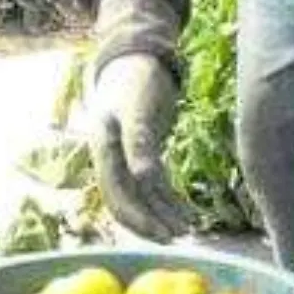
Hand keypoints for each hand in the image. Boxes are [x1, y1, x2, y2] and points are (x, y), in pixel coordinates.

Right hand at [86, 53, 190, 240]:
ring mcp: (123, 156)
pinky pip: (151, 183)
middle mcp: (110, 156)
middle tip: (178, 238)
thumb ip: (139, 144)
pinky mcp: (139, 152)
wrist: (135, 55)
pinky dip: (166, 198)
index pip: (117, 194)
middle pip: (127, 200)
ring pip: (141, 194)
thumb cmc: (137, 78)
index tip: (165, 234)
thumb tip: (144, 181)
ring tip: (189, 228)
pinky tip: (185, 211)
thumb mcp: (138, 109)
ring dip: (162, 213)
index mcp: (104, 148)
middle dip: (151, 222)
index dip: (139, 218)